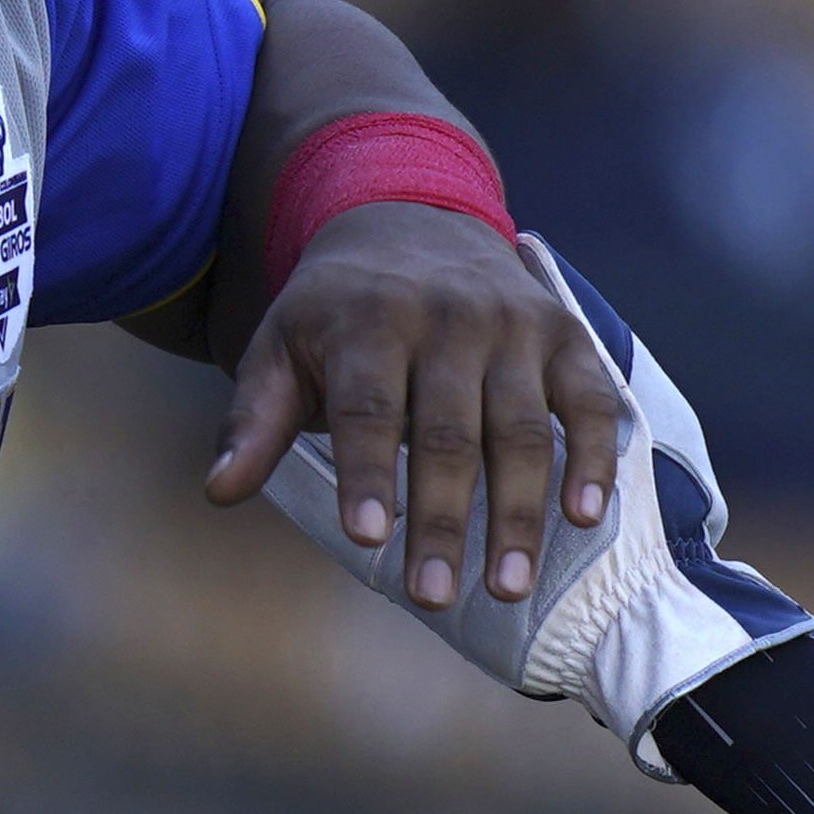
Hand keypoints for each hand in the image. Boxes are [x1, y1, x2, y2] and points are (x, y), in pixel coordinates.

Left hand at [201, 202, 630, 606]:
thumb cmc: (340, 309)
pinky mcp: (565, 336)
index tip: (365, 538)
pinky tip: (583, 516)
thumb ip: (255, 419)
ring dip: (517, 512)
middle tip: (432, 595)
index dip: (368, 473)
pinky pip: (590, 402)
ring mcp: (514, 326)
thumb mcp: (283, 346)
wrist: (414, 217)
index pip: (369, 406)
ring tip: (505, 586)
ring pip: (522, 429)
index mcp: (370, 321)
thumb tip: (220, 490)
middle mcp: (449, 319)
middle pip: (449, 431)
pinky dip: (593, 459)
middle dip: (441, 518)